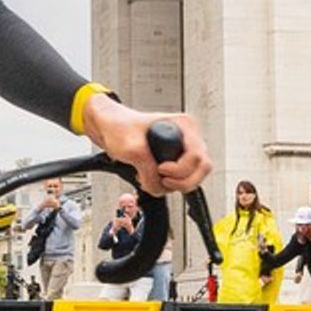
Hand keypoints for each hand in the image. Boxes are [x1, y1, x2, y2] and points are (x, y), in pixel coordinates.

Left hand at [93, 102, 210, 195]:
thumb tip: (159, 185)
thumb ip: (148, 169)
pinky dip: (168, 185)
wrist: (108, 128)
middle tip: (163, 181)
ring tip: (153, 178)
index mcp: (183, 125)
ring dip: (174, 185)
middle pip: (202, 168)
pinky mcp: (175, 160)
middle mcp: (187, 136)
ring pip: (194, 177)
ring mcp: (183, 149)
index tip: (161, 170)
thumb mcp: (131, 148)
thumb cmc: (118, 127)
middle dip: (182, 181)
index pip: (197, 157)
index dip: (179, 170)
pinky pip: (183, 180)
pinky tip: (153, 177)